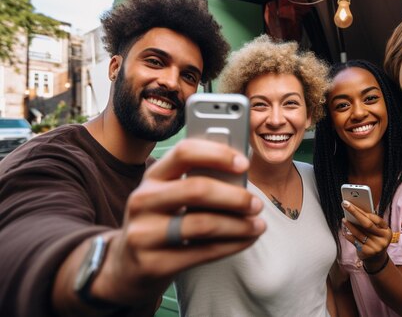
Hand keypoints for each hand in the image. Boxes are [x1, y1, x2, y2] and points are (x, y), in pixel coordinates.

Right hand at [91, 138, 265, 305]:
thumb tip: (241, 171)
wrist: (126, 267)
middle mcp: (143, 200)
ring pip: (203, 225)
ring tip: (258, 225)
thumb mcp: (169, 195)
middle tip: (256, 204)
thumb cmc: (160, 222)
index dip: (217, 154)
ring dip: (239, 225)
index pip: (184, 152)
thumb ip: (198, 180)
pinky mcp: (153, 263)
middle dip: (234, 196)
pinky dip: (232, 245)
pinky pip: (203, 252)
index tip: (244, 164)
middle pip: (197, 189)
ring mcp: (144, 233)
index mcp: (153, 176)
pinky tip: (246, 240)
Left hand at [341, 200, 391, 264]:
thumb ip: (371, 223)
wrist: (376, 259)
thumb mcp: (377, 232)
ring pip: (359, 233)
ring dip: (350, 225)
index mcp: (387, 231)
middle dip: (355, 213)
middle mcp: (383, 239)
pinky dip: (349, 236)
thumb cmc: (375, 240)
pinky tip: (345, 232)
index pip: (376, 219)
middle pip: (367, 224)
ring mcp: (376, 247)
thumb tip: (357, 209)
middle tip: (346, 205)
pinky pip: (355, 242)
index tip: (354, 204)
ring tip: (344, 219)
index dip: (365, 212)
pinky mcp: (367, 253)